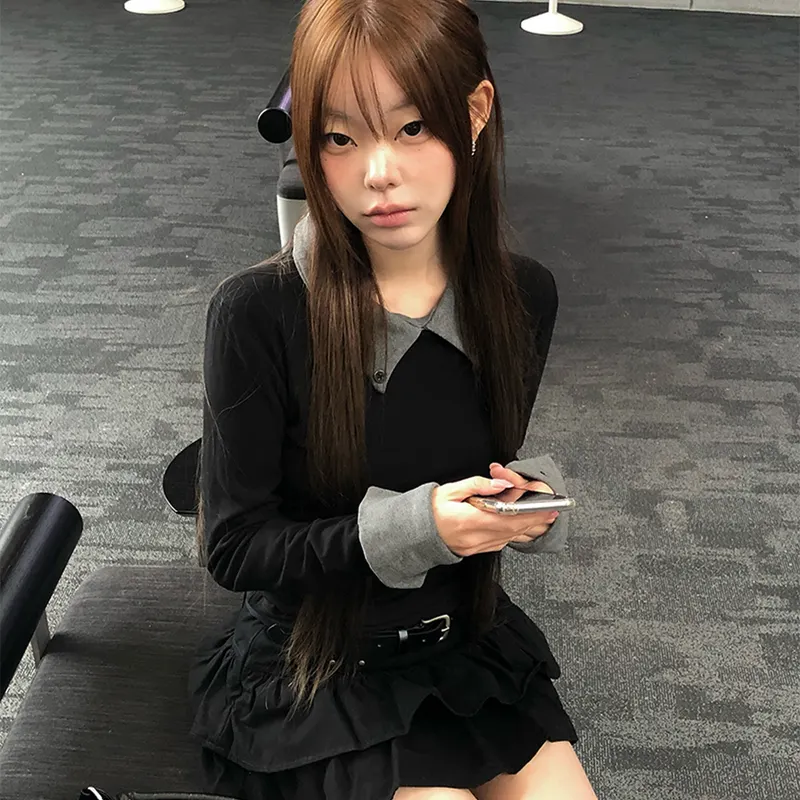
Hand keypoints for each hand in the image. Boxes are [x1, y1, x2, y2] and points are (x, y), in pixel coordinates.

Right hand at [431, 469, 557, 556]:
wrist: (414, 532)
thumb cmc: (430, 509)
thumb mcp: (450, 490)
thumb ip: (477, 485)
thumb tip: (500, 484)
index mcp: (468, 520)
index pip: (507, 518)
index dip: (530, 514)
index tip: (546, 509)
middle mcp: (474, 537)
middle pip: (513, 530)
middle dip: (535, 521)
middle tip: (552, 512)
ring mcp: (474, 547)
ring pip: (508, 538)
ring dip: (527, 528)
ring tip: (543, 519)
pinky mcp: (474, 550)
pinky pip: (500, 543)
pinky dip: (513, 534)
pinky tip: (520, 527)